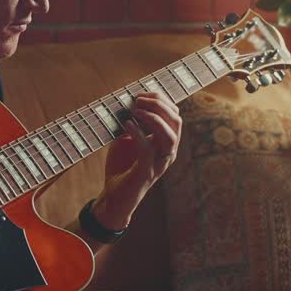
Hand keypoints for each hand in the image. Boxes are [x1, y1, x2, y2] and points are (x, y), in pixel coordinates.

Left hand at [93, 92, 182, 229]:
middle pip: (176, 120)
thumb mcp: (125, 139)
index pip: (174, 113)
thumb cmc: (121, 167)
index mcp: (166, 142)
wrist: (113, 197)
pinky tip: (127, 124)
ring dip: (153, 118)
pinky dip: (138, 134)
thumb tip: (125, 103)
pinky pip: (148, 150)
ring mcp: (159, 163)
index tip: (140, 93)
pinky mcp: (146, 173)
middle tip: (137, 100)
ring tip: (135, 109)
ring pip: (170, 135)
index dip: (160, 98)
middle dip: (159, 104)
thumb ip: (130, 123)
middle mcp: (167, 151)